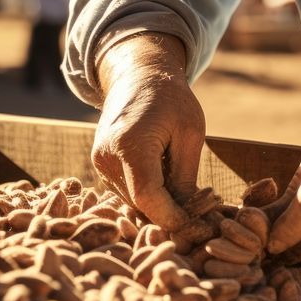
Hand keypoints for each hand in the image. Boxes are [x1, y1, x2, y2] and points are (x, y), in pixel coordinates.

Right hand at [91, 34, 203, 230]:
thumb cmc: (171, 100)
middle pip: (139, 204)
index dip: (172, 218)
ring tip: (185, 190)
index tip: (197, 225)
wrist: (138, 75)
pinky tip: (166, 179)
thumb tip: (187, 218)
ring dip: (159, 205)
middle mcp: (107, 156)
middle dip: (170, 214)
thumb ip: (186, 178)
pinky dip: (147, 195)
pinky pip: (126, 192)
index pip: (148, 197)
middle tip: (200, 212)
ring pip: (132, 202)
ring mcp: (99, 162)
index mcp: (130, 144)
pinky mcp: (99, 165)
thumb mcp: (191, 133)